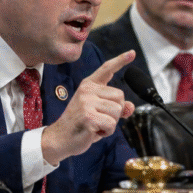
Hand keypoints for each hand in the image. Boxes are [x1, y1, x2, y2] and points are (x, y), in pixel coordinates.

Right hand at [41, 50, 135, 164]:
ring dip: (111, 123)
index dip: (120, 61)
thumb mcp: (99, 113)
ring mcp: (87, 102)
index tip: (132, 53)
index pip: (107, 69)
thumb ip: (116, 108)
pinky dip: (107, 132)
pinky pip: (111, 124)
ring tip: (95, 125)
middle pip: (120, 97)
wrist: (60, 139)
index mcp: (89, 85)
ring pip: (118, 111)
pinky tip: (94, 132)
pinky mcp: (88, 116)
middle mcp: (87, 90)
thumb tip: (131, 107)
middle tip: (99, 118)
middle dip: (116, 112)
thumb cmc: (81, 125)